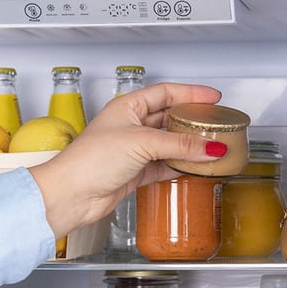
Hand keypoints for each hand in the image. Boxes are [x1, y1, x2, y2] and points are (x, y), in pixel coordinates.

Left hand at [29, 82, 223, 236]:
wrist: (71, 194)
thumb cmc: (89, 160)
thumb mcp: (141, 143)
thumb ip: (179, 145)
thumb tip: (209, 147)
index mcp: (127, 107)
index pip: (165, 93)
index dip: (190, 93)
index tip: (212, 96)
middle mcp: (130, 126)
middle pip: (169, 118)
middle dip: (193, 121)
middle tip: (215, 124)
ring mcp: (132, 150)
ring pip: (169, 144)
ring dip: (189, 147)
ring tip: (210, 147)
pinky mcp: (134, 173)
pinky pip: (164, 166)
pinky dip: (180, 166)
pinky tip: (193, 168)